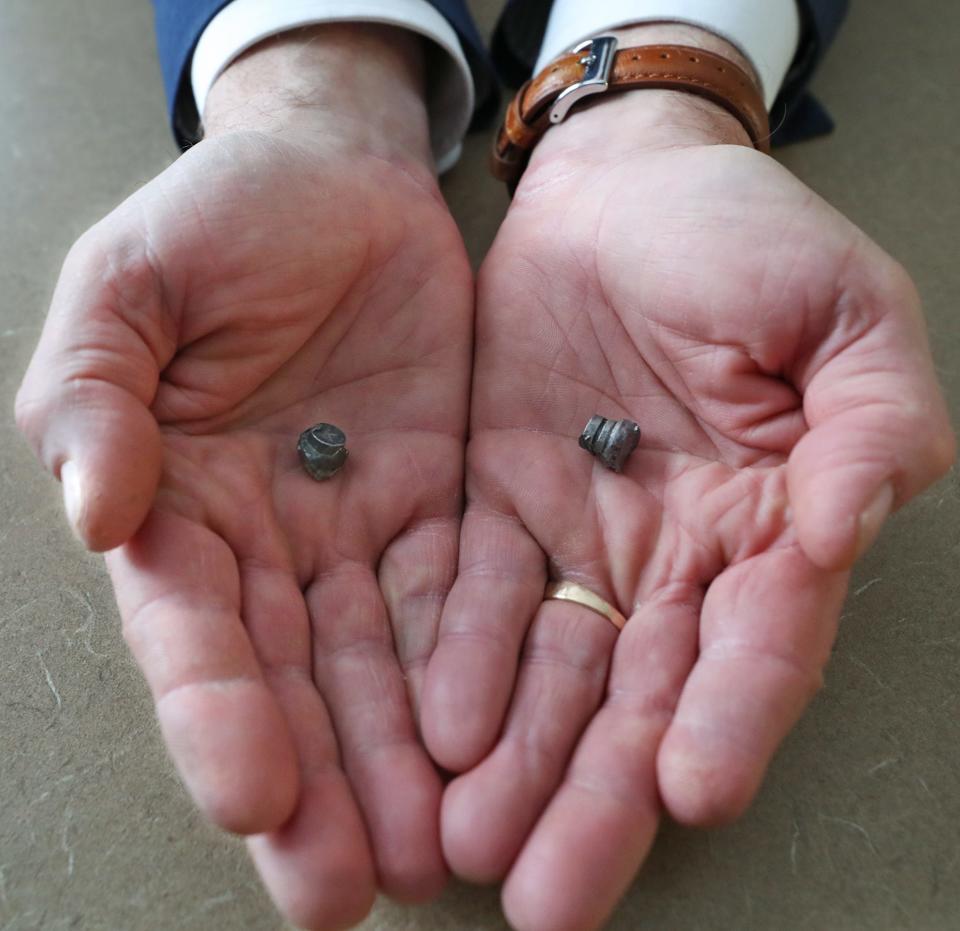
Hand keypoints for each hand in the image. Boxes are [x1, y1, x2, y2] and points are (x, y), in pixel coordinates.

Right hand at [16, 26, 470, 928]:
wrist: (341, 176)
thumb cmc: (228, 217)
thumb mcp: (132, 284)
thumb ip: (96, 393)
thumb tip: (97, 512)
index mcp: (181, 499)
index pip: (194, 630)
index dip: (217, 714)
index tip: (254, 795)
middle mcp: (272, 538)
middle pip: (290, 681)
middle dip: (317, 786)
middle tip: (346, 889)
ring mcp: (362, 528)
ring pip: (381, 666)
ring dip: (402, 761)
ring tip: (432, 853)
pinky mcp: (445, 504)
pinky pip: (464, 599)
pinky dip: (473, 675)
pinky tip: (493, 748)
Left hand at [422, 30, 953, 930]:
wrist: (619, 185)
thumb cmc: (739, 234)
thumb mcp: (840, 311)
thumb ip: (867, 423)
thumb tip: (846, 532)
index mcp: (771, 513)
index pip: (755, 638)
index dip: (730, 713)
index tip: (691, 790)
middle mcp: (677, 550)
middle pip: (641, 693)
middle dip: (598, 796)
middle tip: (552, 901)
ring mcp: (582, 535)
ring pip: (552, 672)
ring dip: (516, 763)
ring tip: (472, 851)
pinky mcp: (498, 505)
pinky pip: (475, 598)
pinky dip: (457, 668)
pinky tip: (435, 738)